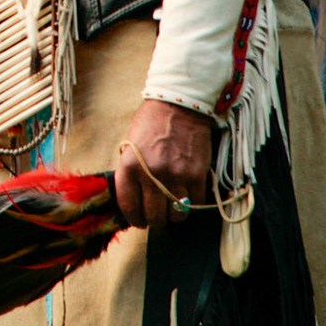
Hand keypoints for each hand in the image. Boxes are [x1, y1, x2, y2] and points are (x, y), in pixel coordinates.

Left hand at [114, 99, 213, 229]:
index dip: (134, 218)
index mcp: (130, 166)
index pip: (128, 206)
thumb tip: (134, 199)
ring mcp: (175, 175)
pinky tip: (187, 196)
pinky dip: (192, 204)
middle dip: (155, 220)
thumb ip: (131, 173)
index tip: (139, 220)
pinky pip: (195, 203)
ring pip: (176, 215)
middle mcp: (151, 174)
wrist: (178, 105)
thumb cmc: (151, 124)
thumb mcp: (131, 146)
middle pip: (154, 216)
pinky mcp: (196, 175)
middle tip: (158, 217)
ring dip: (174, 215)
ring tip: (173, 209)